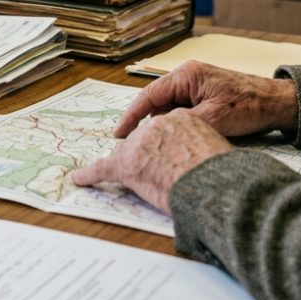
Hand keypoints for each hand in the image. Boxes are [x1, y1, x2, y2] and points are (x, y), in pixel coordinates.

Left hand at [72, 109, 231, 214]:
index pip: (163, 129)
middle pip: (142, 140)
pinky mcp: (125, 163)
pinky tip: (81, 178)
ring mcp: (139, 143)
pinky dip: (91, 174)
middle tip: (154, 172)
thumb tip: (195, 156)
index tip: (162, 154)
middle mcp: (157, 126)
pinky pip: (102, 168)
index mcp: (181, 117)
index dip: (162, 145)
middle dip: (144, 155)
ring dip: (124, 165)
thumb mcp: (216, 144)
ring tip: (128, 176)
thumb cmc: (220, 169)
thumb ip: (200, 144)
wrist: (214, 182)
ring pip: (125, 153)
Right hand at [114, 60, 297, 137]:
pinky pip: (182, 111)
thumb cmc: (250, 105)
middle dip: (149, 124)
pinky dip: (179, 125)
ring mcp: (195, 85)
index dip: (131, 116)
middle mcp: (187, 77)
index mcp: (186, 75)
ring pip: (168, 109)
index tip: (119, 134)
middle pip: (156, 102)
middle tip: (141, 146)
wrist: (278, 103)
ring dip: (167, 126)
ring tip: (164, 145)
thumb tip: (160, 134)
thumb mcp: (214, 119)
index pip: (148, 96)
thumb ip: (183, 123)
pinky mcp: (203, 95)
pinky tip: (182, 139)